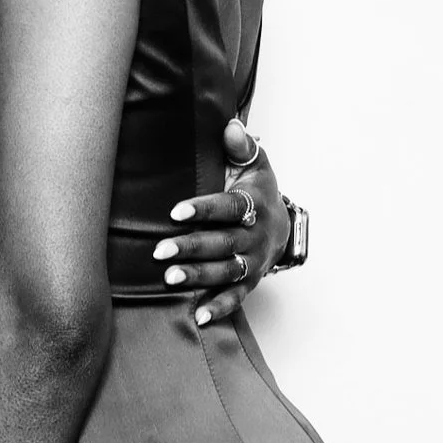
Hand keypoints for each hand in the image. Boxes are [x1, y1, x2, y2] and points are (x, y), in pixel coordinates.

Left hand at [159, 117, 287, 326]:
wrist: (283, 224)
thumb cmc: (257, 190)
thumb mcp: (255, 164)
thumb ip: (240, 147)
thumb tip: (229, 125)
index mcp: (254, 204)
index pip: (228, 208)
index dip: (203, 210)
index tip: (176, 212)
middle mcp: (255, 235)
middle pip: (222, 243)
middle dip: (191, 247)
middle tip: (159, 251)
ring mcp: (253, 261)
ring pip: (225, 271)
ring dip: (198, 276)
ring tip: (169, 279)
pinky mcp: (251, 281)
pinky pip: (236, 297)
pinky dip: (219, 307)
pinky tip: (199, 317)